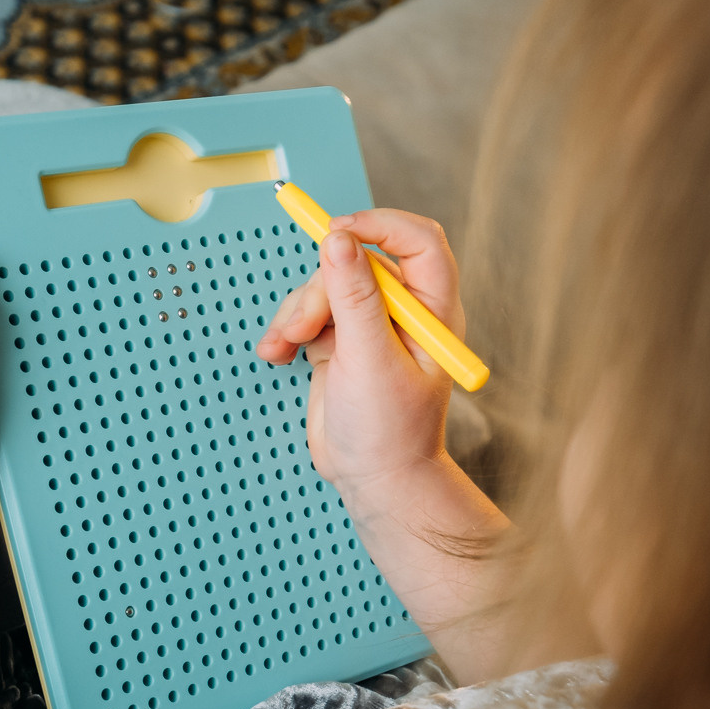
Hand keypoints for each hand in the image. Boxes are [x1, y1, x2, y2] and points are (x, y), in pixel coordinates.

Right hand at [256, 209, 462, 497]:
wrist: (373, 482)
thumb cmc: (390, 433)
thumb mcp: (369, 360)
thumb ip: (354, 297)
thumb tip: (339, 241)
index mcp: (431, 310)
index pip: (418, 241)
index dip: (380, 226)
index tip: (338, 232)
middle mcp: (403, 311)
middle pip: (356, 262)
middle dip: (320, 289)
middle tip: (303, 327)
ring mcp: (368, 325)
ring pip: (325, 285)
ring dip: (296, 313)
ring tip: (284, 347)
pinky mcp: (339, 341)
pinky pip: (307, 312)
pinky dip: (287, 329)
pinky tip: (278, 353)